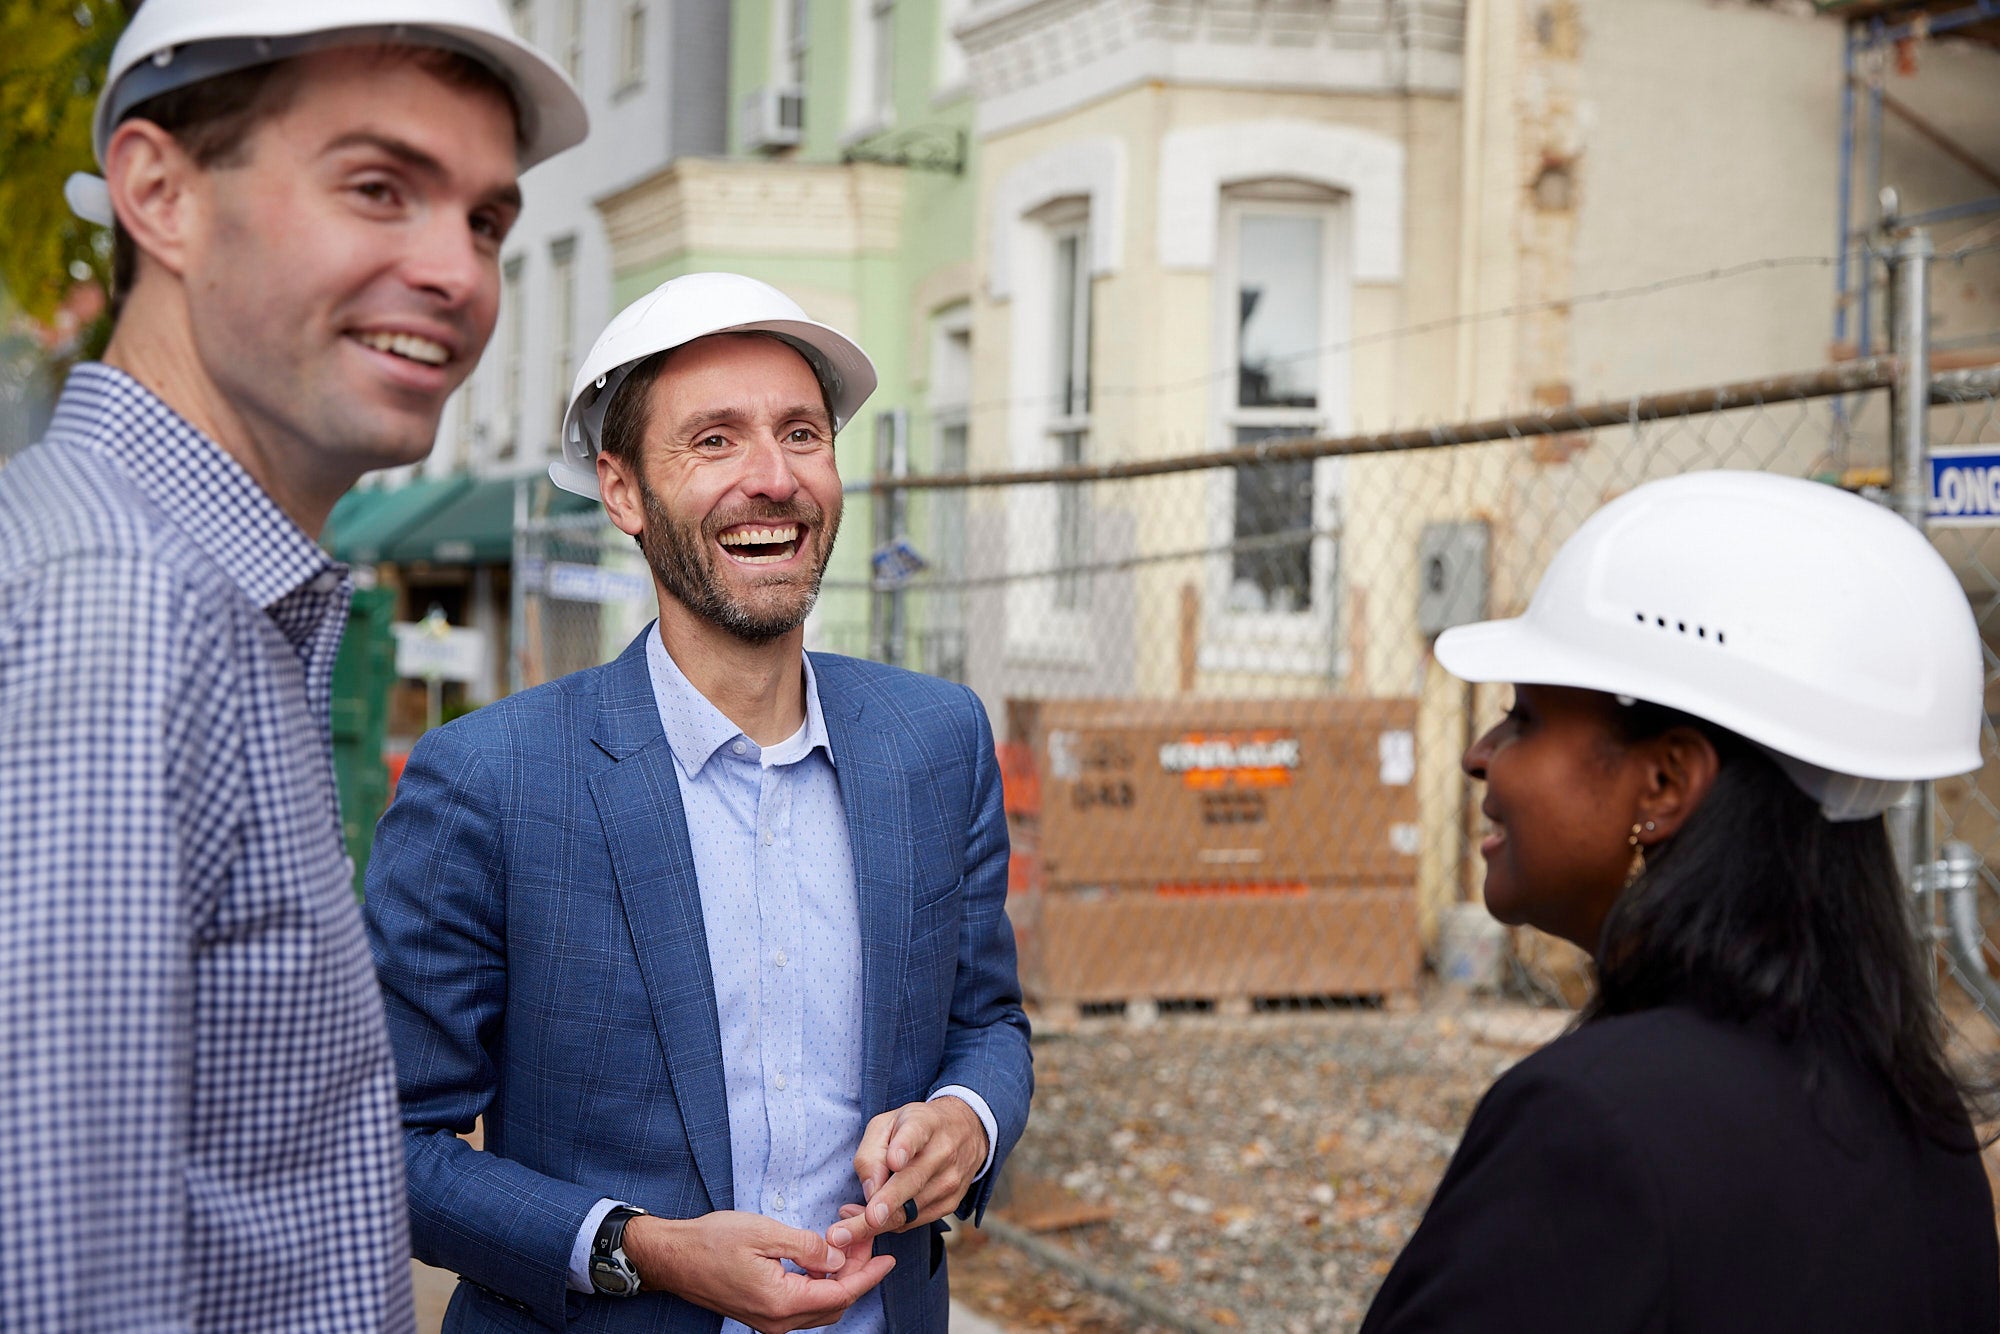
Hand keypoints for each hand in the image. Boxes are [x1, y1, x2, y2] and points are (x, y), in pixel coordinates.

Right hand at [622, 1211, 894, 1333]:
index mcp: (781, 1302)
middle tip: (865, 1239)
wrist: (672, 1258)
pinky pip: (803, 1306)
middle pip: (835, 1303)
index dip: (868, 1275)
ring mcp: (769, 1321)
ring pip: (820, 1307)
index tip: (888, 1258)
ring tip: (847, 1245)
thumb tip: (838, 1259)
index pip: (840, 1293)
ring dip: (839, 1279)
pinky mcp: (762, 1314)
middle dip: (856, 1273)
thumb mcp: (765, 1233)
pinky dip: (820, 1284)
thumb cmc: (712, 1241)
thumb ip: (807, 1247)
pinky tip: (822, 1259)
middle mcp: (777, 1321)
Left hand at [829, 1097, 988, 1249]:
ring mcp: (950, 1180)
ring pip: (911, 1209)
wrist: (963, 1133)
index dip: (904, 1147)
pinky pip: (914, 1221)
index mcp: (924, 1123)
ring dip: (877, 1223)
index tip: (894, 1161)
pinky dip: (890, 1225)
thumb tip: (870, 1191)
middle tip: (868, 1218)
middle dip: (889, 1201)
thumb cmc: (913, 1128)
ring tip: (845, 1228)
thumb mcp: (886, 1125)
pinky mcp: (951, 1203)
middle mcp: (943, 1151)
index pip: (915, 1134)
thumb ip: (871, 1153)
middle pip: (912, 1180)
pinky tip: (871, 1219)